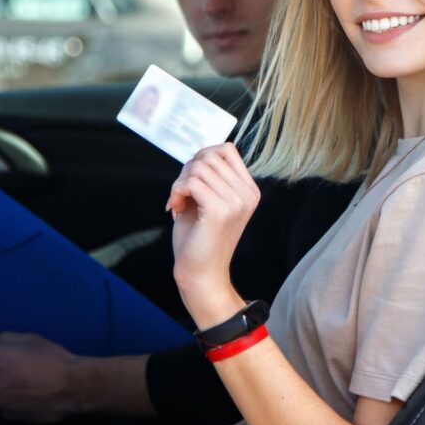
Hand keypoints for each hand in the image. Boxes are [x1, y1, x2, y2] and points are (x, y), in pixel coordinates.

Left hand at [0, 332, 83, 423]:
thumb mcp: (31, 338)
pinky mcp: (7, 415)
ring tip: (25, 383)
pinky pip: (4, 403)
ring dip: (3, 385)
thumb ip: (5, 338)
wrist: (71, 387)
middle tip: (17, 367)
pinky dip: (12, 399)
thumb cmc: (53, 358)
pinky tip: (29, 395)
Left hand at [167, 143, 259, 325]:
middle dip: (187, 171)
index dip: (202, 158)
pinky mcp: (220, 211)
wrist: (201, 274)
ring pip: (198, 167)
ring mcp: (236, 202)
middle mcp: (248, 194)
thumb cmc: (199, 238)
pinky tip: (175, 208)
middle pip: (210, 156)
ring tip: (178, 203)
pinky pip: (191, 182)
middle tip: (181, 194)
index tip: (191, 182)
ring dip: (180, 183)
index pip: (226, 149)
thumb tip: (201, 152)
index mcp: (249, 190)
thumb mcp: (208, 199)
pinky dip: (176, 192)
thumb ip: (208, 175)